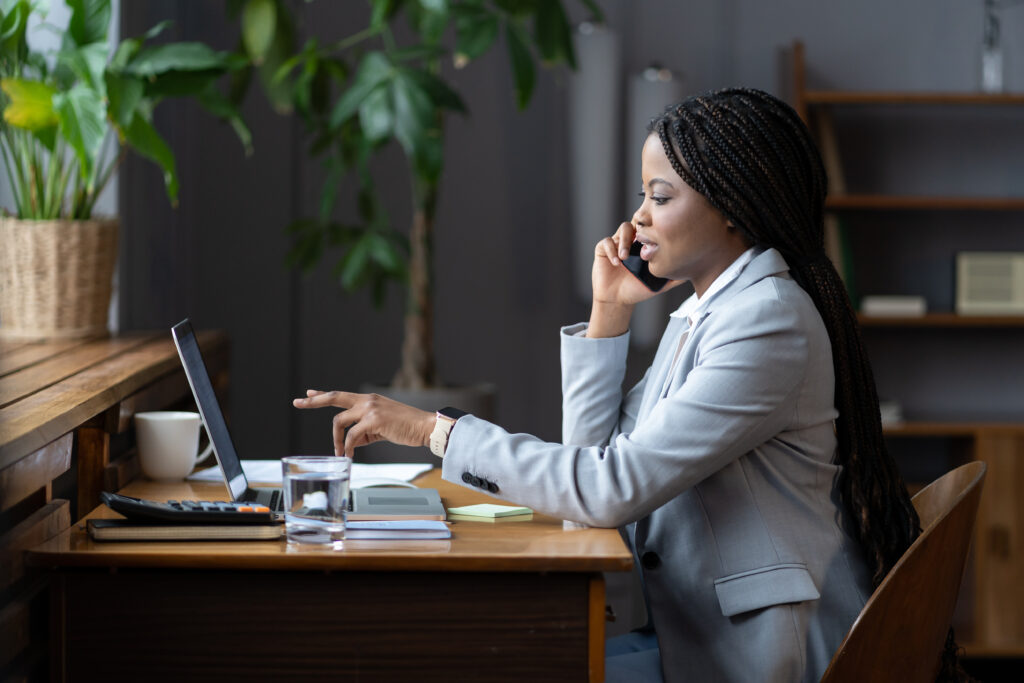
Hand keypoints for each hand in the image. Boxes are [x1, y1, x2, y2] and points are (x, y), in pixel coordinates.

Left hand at [292, 390, 435, 457]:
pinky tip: (349, 455)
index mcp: (368, 400)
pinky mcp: (373, 420)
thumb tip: (351, 441)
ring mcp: (369, 408)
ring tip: (339, 452)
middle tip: (297, 402)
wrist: (424, 427)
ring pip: (340, 422)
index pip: (341, 395)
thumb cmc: (405, 428)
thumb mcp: (381, 427)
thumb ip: (364, 431)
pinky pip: (351, 436)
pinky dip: (347, 447)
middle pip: (334, 398)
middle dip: (314, 401)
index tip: (309, 393)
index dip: (322, 394)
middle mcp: (367, 400)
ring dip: (335, 439)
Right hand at [592, 221, 674, 305]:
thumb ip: (674, 277)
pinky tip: (617, 263)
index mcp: (645, 244)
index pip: (652, 228)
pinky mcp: (603, 249)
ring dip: (625, 241)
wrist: (617, 300)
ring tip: (626, 257)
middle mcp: (633, 240)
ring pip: (624, 228)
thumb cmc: (638, 289)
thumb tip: (693, 272)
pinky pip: (607, 242)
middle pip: (638, 221)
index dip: (655, 228)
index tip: (659, 237)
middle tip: (644, 238)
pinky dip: (612, 251)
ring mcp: (618, 243)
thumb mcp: (660, 283)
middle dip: (642, 227)